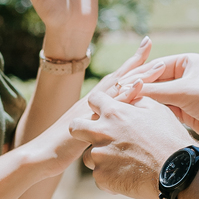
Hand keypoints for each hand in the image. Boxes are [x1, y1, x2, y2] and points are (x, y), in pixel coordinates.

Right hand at [25, 40, 153, 175]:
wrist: (40, 156)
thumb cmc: (60, 149)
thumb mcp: (85, 136)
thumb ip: (97, 129)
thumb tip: (110, 131)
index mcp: (93, 103)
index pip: (115, 80)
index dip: (130, 66)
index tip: (143, 49)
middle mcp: (92, 101)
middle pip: (119, 77)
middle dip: (137, 61)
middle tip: (149, 41)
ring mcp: (91, 108)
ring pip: (118, 87)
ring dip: (139, 74)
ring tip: (158, 63)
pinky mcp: (91, 119)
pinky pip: (112, 104)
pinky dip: (127, 94)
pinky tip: (139, 85)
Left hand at [69, 90, 192, 198]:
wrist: (177, 172)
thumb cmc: (170, 139)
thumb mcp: (157, 110)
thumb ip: (136, 101)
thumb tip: (129, 96)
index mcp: (114, 112)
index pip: (93, 99)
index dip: (98, 105)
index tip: (103, 112)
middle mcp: (101, 132)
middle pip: (75, 127)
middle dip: (82, 130)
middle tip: (97, 138)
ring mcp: (99, 155)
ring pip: (89, 156)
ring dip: (102, 159)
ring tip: (125, 164)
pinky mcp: (102, 176)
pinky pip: (100, 177)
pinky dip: (111, 178)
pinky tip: (129, 177)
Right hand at [113, 52, 198, 155]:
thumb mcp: (183, 92)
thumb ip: (155, 90)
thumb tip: (126, 89)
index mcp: (188, 62)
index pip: (155, 67)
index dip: (137, 76)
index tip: (119, 86)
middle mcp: (186, 76)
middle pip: (154, 82)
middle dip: (138, 90)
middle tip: (117, 99)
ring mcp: (185, 94)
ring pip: (157, 97)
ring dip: (144, 103)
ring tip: (124, 110)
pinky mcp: (186, 112)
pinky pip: (163, 110)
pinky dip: (152, 113)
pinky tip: (137, 119)